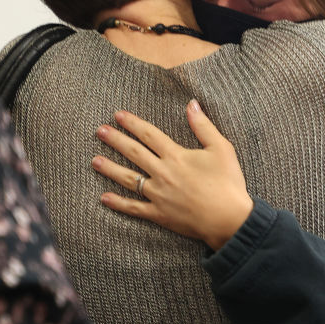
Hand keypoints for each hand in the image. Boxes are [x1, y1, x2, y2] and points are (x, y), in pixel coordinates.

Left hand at [92, 100, 253, 249]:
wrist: (229, 220)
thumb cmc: (228, 183)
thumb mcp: (221, 148)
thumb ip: (203, 126)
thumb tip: (191, 104)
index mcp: (176, 156)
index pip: (149, 134)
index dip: (132, 123)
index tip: (118, 116)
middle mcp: (163, 173)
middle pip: (134, 153)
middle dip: (115, 140)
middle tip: (99, 131)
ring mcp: (158, 195)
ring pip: (129, 179)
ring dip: (111, 169)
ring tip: (95, 161)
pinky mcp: (159, 214)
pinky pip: (134, 208)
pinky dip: (118, 203)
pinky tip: (104, 198)